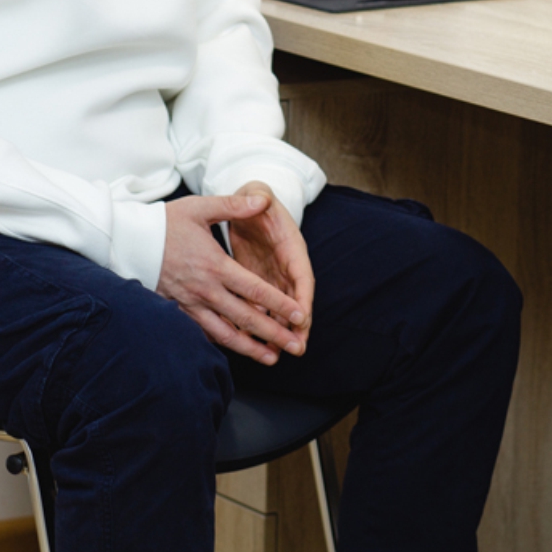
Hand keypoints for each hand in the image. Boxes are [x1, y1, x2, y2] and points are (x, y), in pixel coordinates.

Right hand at [157, 191, 308, 365]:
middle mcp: (205, 290)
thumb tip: (264, 200)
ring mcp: (189, 304)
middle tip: (296, 347)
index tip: (300, 316)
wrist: (126, 242)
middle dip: (273, 334)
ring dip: (249, 347)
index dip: (280, 305)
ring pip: (224, 333)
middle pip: (245, 318)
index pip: (255, 291)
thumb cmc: (165, 223)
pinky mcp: (177, 311)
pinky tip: (237, 350)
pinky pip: (203, 333)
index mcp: (215, 266)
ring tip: (271, 357)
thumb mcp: (201, 208)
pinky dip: (222, 343)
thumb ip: (235, 206)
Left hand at [227, 181, 313, 356]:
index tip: (303, 319)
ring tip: (276, 353)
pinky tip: (253, 343)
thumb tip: (262, 199)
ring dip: (279, 329)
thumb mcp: (258, 197)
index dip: (302, 298)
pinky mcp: (259, 281)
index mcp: (291, 247)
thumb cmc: (255, 200)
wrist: (249, 204)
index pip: (302, 276)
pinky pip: (262, 306)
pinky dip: (259, 324)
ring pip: (280, 308)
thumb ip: (258, 199)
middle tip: (296, 348)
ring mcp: (274, 275)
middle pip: (296, 299)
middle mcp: (287, 266)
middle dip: (297, 324)